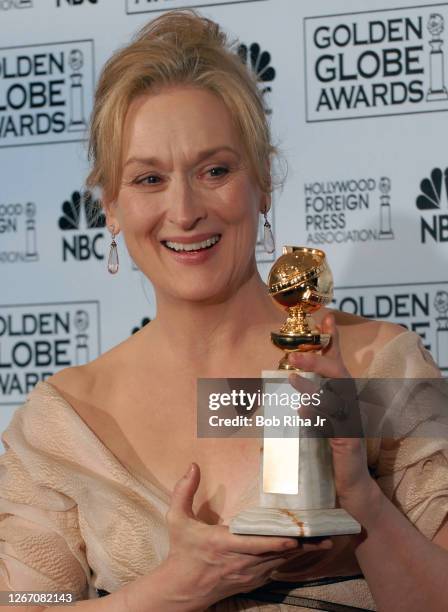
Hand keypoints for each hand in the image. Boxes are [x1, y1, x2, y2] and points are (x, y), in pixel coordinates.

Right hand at [163, 463, 332, 609]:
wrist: (182, 589)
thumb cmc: (182, 552)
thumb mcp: (177, 520)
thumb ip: (183, 491)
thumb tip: (193, 465)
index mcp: (224, 544)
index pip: (257, 544)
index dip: (278, 542)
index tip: (296, 536)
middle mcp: (241, 561)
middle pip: (278, 553)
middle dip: (302, 544)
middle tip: (326, 534)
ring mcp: (249, 574)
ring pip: (281, 562)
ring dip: (302, 552)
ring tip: (325, 541)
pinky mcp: (253, 581)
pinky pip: (277, 569)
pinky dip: (291, 560)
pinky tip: (307, 551)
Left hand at [288, 313, 381, 523]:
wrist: (350, 486)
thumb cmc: (332, 451)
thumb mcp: (319, 420)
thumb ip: (309, 401)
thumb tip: (287, 383)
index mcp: (343, 397)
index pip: (338, 362)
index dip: (334, 340)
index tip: (327, 317)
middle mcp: (350, 405)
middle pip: (339, 374)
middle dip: (317, 361)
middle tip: (293, 356)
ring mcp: (352, 423)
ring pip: (335, 398)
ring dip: (312, 386)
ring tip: (291, 378)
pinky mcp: (349, 442)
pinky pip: (333, 426)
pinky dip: (317, 417)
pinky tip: (301, 412)